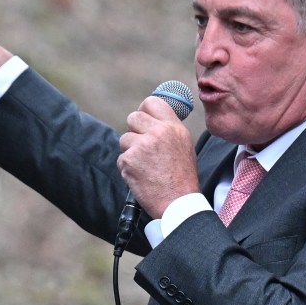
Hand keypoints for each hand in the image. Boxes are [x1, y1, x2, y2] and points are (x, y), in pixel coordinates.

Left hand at [117, 96, 198, 216]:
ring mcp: (142, 146)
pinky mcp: (129, 160)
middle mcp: (158, 132)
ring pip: (124, 139)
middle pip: (133, 117)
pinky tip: (141, 176)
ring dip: (130, 151)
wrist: (178, 202)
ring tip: (145, 166)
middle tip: (141, 146)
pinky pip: (121, 158)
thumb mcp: (184, 145)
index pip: (152, 102)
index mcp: (173, 127)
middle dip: (133, 131)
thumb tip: (150, 120)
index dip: (144, 110)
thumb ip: (167, 130)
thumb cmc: (182, 177)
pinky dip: (127, 168)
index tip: (143, 119)